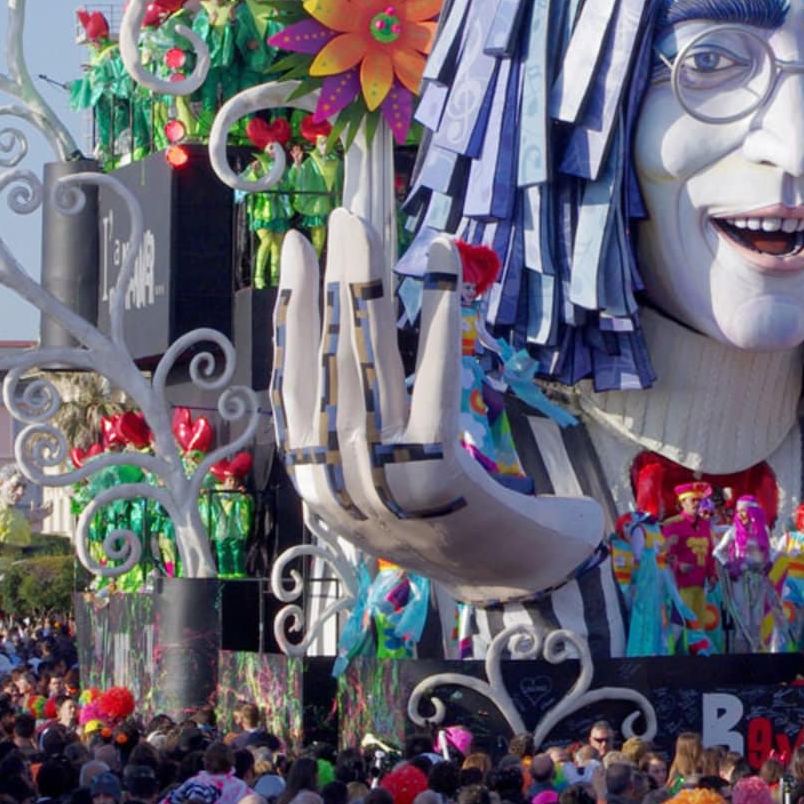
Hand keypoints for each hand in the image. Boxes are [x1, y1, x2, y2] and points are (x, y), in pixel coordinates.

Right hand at [275, 212, 606, 602]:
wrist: (512, 584)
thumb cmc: (452, 518)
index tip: (298, 250)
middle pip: (328, 361)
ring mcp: (380, 481)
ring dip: (371, 288)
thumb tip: (347, 328)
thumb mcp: (382, 478)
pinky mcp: (434, 476)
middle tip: (343, 219)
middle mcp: (335, 483)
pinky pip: (432, 384)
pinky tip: (442, 279)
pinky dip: (437, 324)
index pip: (292, 380)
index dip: (292, 309)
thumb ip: (357, 422)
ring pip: (368, 365)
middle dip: (333, 281)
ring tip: (374, 231)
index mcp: (313, 483)